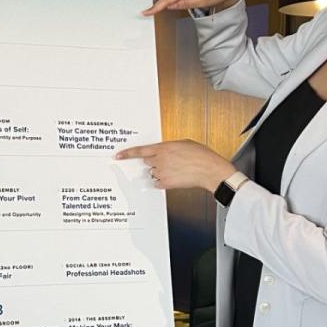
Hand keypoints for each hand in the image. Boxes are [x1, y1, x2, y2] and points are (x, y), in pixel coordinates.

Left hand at [115, 140, 236, 191]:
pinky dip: (163, 181)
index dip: (127, 153)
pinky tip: (174, 177)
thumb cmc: (200, 155)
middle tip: (168, 162)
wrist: (209, 169)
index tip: (118, 156)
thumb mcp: (183, 143)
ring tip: (176, 170)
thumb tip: (164, 151)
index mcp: (163, 147)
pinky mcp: (166, 183)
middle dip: (154, 161)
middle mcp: (160, 160)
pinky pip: (157, 183)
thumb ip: (169, 147)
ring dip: (160, 171)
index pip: (140, 150)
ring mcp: (162, 172)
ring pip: (153, 173)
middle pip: (147, 162)